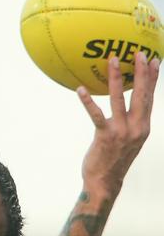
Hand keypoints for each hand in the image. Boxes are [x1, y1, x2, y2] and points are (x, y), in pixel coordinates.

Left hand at [76, 52, 159, 196]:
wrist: (106, 182)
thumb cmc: (113, 159)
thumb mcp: (128, 140)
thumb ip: (130, 123)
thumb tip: (124, 108)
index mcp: (143, 126)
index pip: (150, 98)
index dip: (153, 79)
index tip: (155, 60)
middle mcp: (136, 127)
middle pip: (141, 94)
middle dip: (141, 72)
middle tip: (139, 53)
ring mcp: (122, 132)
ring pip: (119, 99)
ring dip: (116, 78)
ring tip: (112, 61)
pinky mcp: (105, 136)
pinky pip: (96, 115)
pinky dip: (87, 101)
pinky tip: (80, 89)